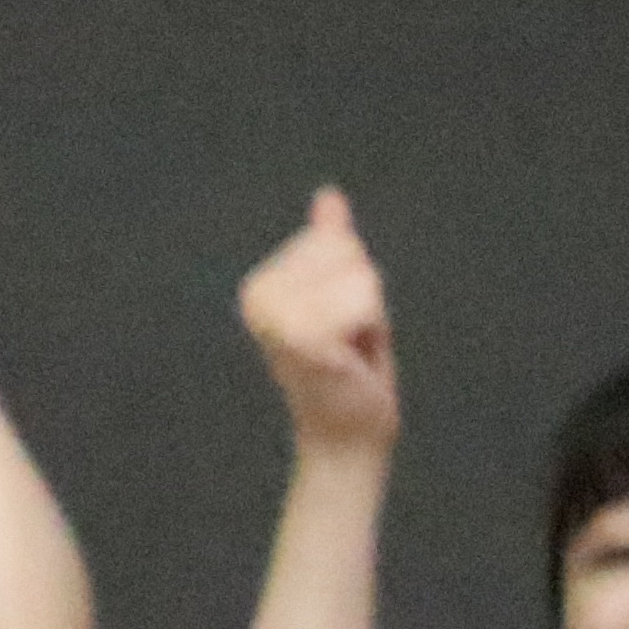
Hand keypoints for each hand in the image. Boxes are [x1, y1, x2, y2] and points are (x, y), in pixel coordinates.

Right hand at [236, 188, 400, 459]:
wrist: (347, 432)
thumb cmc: (347, 369)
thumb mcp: (342, 295)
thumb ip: (333, 244)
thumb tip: (329, 195)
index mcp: (260, 285)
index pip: (337, 240)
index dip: (355, 280)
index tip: (341, 322)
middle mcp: (257, 296)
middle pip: (349, 253)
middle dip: (364, 296)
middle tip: (347, 339)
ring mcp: (276, 317)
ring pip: (361, 278)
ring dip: (370, 317)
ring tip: (350, 349)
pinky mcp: (302, 338)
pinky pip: (364, 302)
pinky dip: (370, 331)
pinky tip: (350, 358)